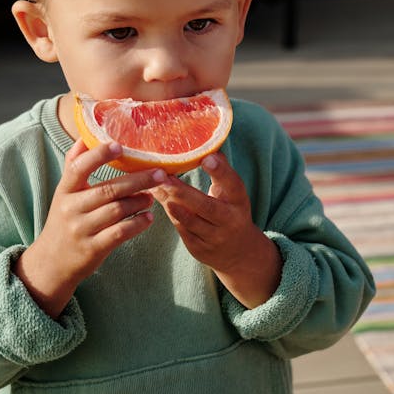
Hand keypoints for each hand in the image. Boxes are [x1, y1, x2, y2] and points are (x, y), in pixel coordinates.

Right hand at [13, 139, 164, 317]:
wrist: (51, 263)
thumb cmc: (63, 220)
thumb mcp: (63, 193)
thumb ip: (73, 164)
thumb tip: (85, 134)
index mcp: (64, 190)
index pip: (78, 167)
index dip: (98, 155)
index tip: (120, 145)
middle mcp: (71, 208)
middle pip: (108, 189)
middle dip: (137, 180)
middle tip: (159, 173)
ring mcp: (81, 230)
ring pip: (117, 210)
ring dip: (139, 201)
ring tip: (151, 197)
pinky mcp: (93, 249)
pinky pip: (120, 233)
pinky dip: (137, 224)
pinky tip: (148, 218)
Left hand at [151, 152, 282, 308]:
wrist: (238, 251)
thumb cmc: (230, 209)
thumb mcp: (231, 191)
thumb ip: (220, 170)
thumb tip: (206, 142)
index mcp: (238, 200)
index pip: (232, 183)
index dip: (220, 171)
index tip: (206, 158)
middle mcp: (230, 220)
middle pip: (206, 206)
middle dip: (183, 192)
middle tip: (163, 176)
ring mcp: (215, 237)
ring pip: (190, 221)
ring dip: (171, 203)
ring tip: (155, 187)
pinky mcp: (200, 249)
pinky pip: (182, 230)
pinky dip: (169, 215)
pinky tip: (158, 200)